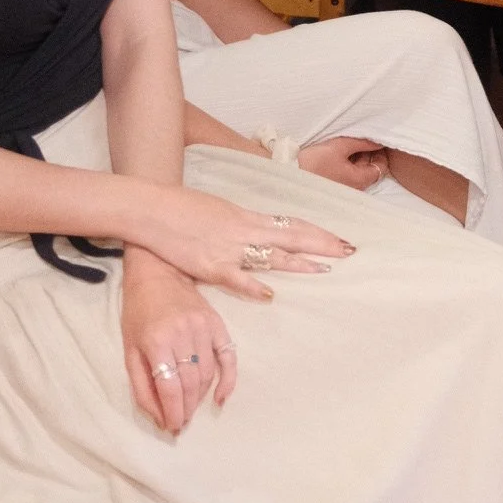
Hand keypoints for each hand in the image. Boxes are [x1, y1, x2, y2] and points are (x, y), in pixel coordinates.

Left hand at [121, 252, 239, 432]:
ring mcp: (203, 327)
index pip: (170, 387)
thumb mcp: (130, 350)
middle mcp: (183, 334)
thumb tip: (159, 417)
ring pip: (208, 374)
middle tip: (180, 422)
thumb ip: (142, 386)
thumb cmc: (138, 313)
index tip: (172, 428)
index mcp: (156, 341)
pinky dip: (228, 380)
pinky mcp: (217, 323)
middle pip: (191, 384)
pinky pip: (229, 356)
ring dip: (200, 398)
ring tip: (190, 410)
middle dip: (186, 409)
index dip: (172, 412)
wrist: (158, 273)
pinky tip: (221, 398)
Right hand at [128, 185, 354, 295]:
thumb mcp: (220, 210)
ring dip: (299, 264)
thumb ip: (241, 223)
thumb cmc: (184, 207)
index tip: (340, 239)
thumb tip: (259, 231)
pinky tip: (270, 295)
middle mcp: (244, 231)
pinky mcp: (210, 266)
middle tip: (349, 251)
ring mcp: (228, 249)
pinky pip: (237, 278)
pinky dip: (253, 287)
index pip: (292, 225)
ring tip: (325, 270)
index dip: (318, 233)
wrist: (153, 209)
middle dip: (321, 245)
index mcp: (247, 217)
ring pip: (272, 256)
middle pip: (292, 237)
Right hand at [296, 133, 390, 189]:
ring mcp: (344, 189)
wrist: (288, 175)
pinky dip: (349, 162)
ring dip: (358, 157)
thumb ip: (362, 142)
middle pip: (370, 170)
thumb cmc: (314, 162)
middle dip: (370, 153)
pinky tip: (342, 152)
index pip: (381, 168)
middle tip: (365, 137)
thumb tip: (379, 141)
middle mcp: (354, 188)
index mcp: (359, 181)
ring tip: (352, 142)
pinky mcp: (334, 186)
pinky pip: (348, 174)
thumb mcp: (339, 147)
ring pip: (358, 171)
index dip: (381, 153)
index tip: (377, 139)